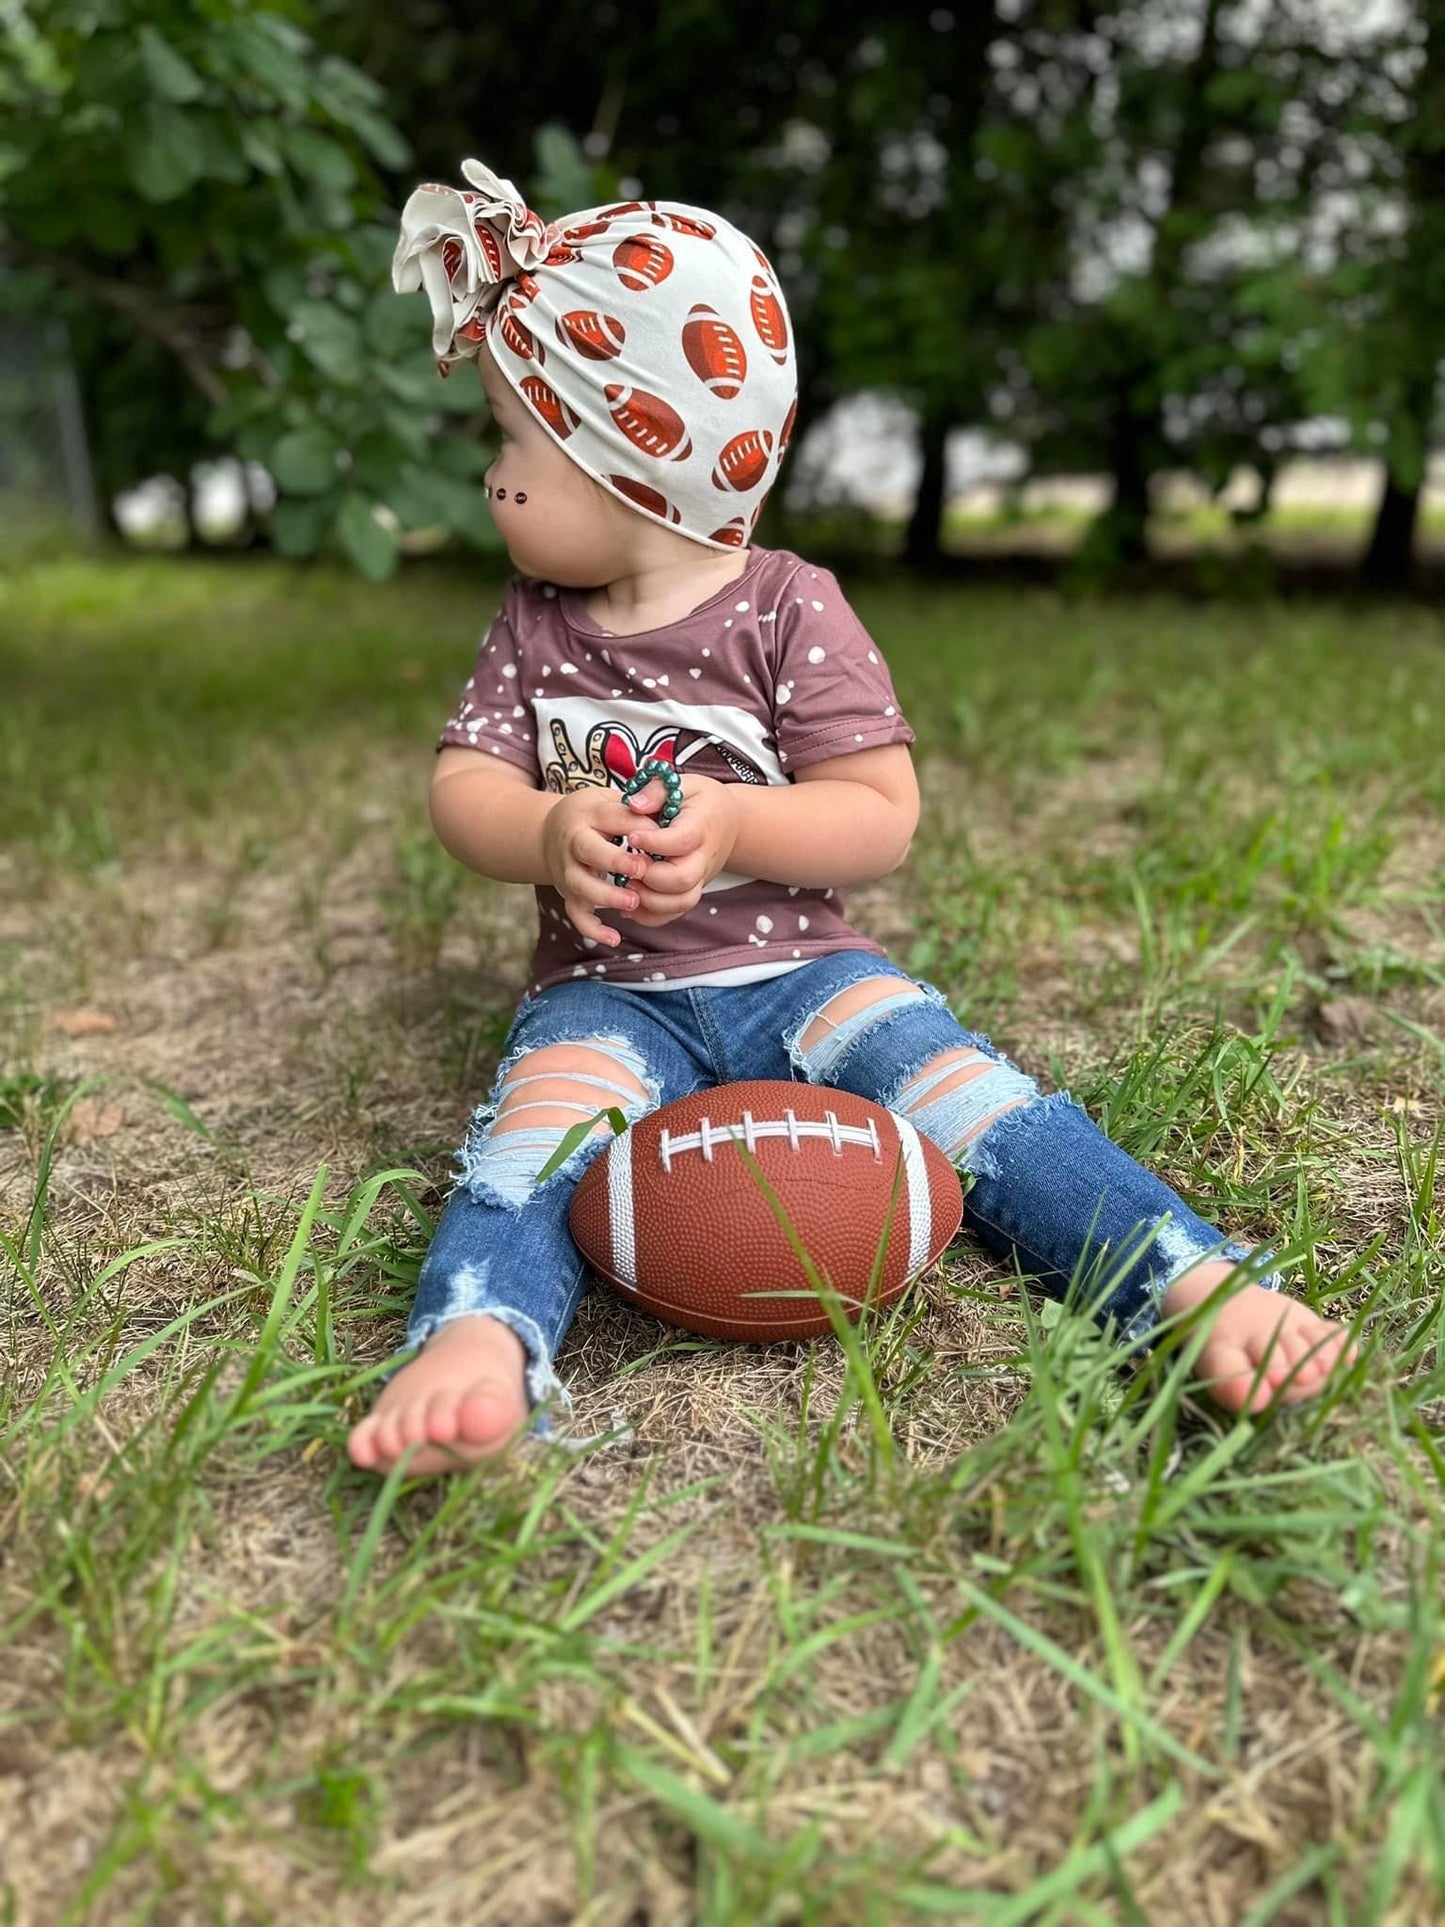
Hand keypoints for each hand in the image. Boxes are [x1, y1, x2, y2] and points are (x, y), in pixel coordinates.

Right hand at [540, 787, 651, 946]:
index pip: (610, 817)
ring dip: (606, 896)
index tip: (656, 836)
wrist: (550, 833)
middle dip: (615, 862)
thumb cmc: (593, 816)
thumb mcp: (609, 802)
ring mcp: (568, 870)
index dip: (633, 826)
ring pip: (580, 886)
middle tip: (642, 870)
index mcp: (589, 814)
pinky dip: (593, 929)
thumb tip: (664, 825)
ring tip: (633, 903)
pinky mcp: (568, 893)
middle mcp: (573, 842)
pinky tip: (614, 938)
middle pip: (588, 851)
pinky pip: (576, 914)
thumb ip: (634, 812)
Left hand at [622, 773, 738, 926]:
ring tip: (625, 883)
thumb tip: (633, 804)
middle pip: (682, 879)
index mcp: (701, 826)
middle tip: (628, 864)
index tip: (632, 835)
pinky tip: (629, 903)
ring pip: (680, 903)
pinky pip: (673, 914)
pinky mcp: (690, 892)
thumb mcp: (684, 783)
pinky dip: (650, 916)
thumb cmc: (701, 801)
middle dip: (650, 876)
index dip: (655, 842)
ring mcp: (699, 879)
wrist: (729, 823)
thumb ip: (657, 790)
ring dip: (648, 900)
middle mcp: (703, 858)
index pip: (682, 840)